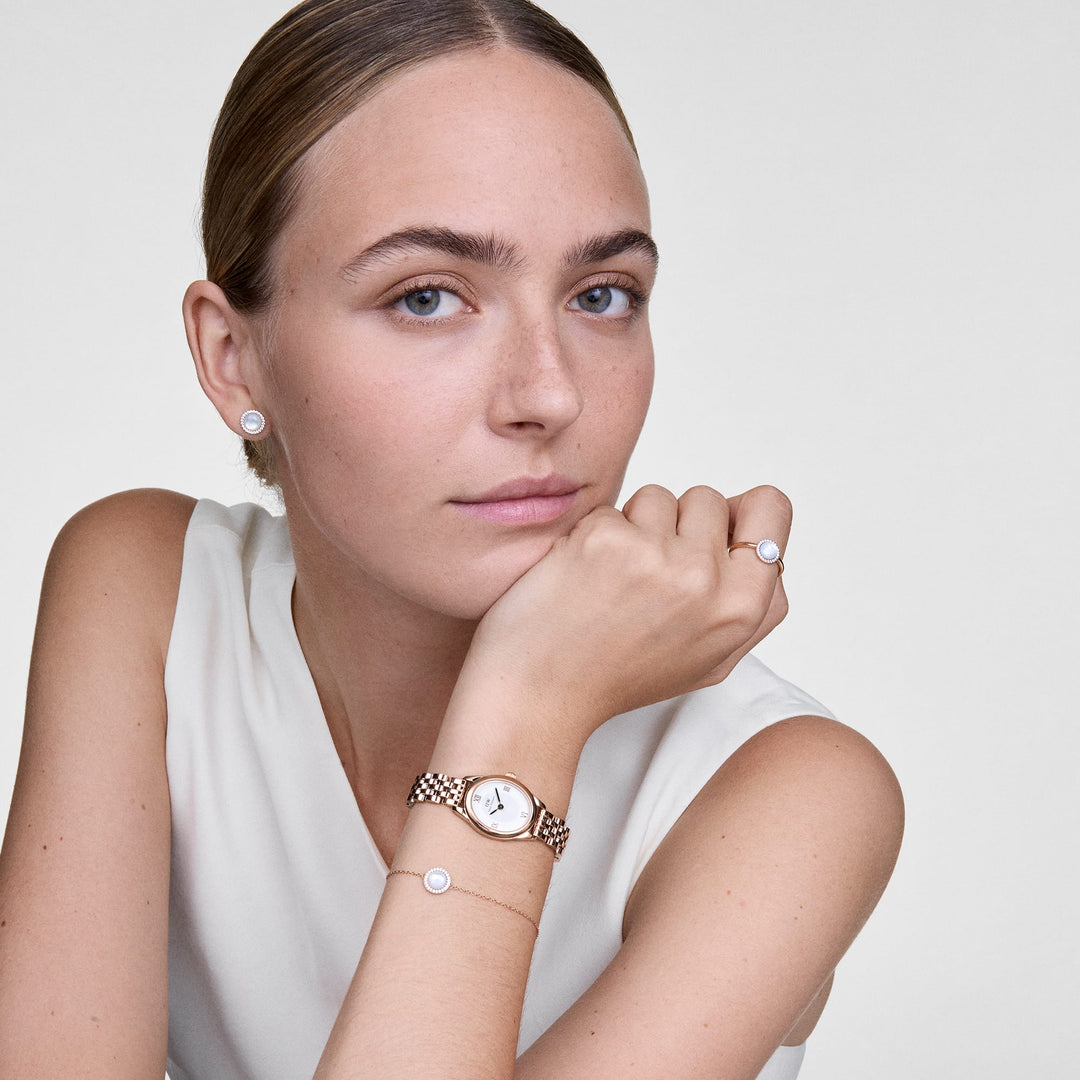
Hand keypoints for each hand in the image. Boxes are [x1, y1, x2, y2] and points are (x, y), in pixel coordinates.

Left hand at [452, 484, 790, 755]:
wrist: (542, 693)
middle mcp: (705, 579)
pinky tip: (585, 576)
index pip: (770, 506)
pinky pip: (612, 508)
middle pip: (708, 498)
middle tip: (648, 575)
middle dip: (677, 524)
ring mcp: (655, 556)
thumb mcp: (712, 659)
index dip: (736, 514)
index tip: (707, 535)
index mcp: (743, 607)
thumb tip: (768, 550)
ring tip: (615, 577)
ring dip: (636, 525)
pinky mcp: (605, 539)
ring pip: (659, 496)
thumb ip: (754, 606)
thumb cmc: (619, 677)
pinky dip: (596, 534)